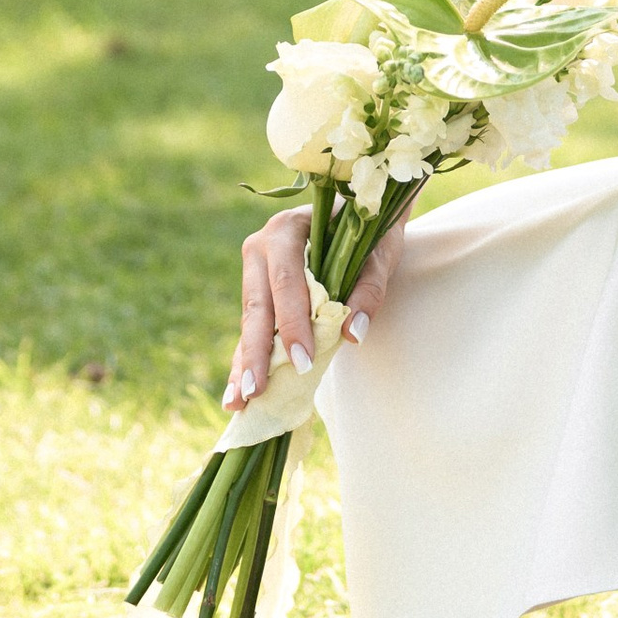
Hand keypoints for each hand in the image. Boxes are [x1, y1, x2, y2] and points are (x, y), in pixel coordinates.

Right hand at [224, 205, 405, 408]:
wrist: (357, 215)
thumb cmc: (369, 233)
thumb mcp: (379, 254)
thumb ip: (369, 288)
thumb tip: (353, 333)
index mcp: (287, 229)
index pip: (286, 279)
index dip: (293, 320)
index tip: (303, 359)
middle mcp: (261, 247)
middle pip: (257, 304)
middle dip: (258, 351)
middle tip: (258, 391)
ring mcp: (254, 271)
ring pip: (248, 321)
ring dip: (244, 363)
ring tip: (239, 402)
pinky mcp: (257, 294)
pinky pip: (251, 331)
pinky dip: (246, 362)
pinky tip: (238, 395)